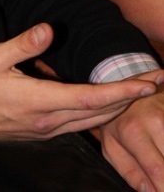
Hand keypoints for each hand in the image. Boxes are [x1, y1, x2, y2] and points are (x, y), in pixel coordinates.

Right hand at [0, 24, 158, 141]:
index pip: (90, 98)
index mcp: (39, 102)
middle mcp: (49, 121)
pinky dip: (100, 112)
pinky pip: (80, 124)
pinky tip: (106, 101)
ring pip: (93, 122)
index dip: (121, 91)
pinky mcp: (44, 131)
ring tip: (139, 91)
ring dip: (119, 107)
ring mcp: (48, 130)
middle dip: (131, 98)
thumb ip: (24, 43)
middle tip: (156, 82)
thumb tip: (49, 28)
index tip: (146, 83)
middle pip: (100, 113)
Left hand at [100, 77, 163, 191]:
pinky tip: (161, 148)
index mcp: (134, 131)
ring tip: (157, 154)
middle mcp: (156, 121)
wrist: (130, 90)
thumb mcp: (112, 146)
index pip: (157, 169)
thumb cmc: (119, 122)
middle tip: (159, 178)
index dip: (163, 189)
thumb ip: (130, 172)